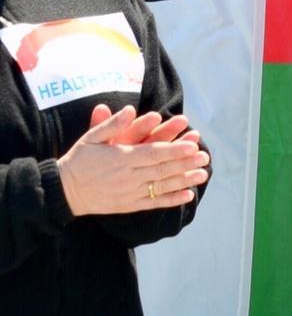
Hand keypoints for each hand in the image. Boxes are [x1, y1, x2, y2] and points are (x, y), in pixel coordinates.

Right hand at [58, 106, 209, 215]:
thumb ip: (112, 124)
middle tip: (205, 157)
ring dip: (184, 181)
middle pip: (161, 170)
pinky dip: (171, 200)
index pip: (152, 153)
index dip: (174, 150)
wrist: (63, 191)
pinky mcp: (127, 206)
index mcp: (120, 158)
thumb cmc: (79, 160)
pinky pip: (152, 203)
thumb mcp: (91, 138)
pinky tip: (188, 195)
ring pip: (160, 187)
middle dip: (185, 164)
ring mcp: (128, 193)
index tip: (193, 145)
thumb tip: (131, 110)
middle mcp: (126, 177)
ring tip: (203, 175)